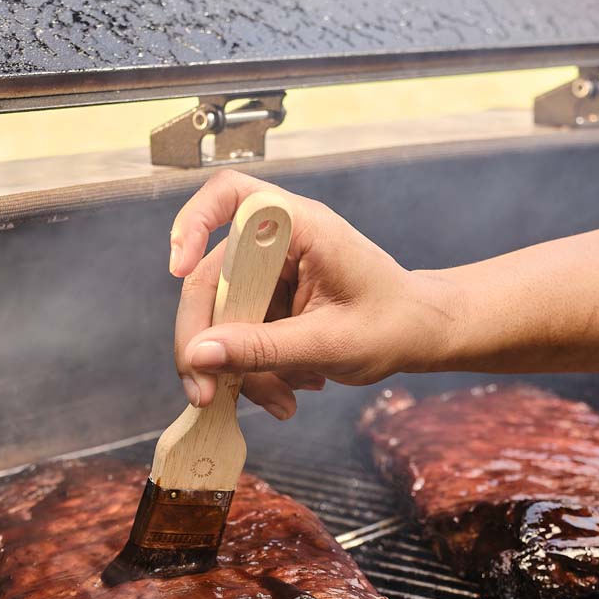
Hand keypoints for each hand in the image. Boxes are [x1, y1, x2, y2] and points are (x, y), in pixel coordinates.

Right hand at [169, 170, 456, 418]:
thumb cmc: (392, 326)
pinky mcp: (271, 304)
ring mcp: (272, 275)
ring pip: (223, 319)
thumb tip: (199, 355)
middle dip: (203, 342)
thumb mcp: (330, 344)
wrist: (421, 336)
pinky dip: (257, 372)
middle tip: (204, 393)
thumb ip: (263, 349)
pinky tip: (291, 394)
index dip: (192, 222)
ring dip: (241, 370)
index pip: (230, 196)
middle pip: (211, 277)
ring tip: (282, 402)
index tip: (177, 269)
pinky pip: (241, 338)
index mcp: (302, 228)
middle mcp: (280, 243)